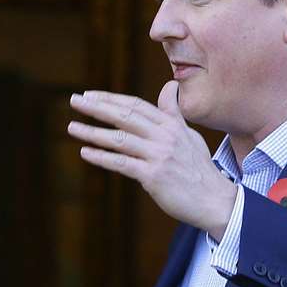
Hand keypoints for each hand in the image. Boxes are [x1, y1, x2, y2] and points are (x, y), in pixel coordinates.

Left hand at [68, 82, 237, 237]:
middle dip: (97, 107)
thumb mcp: (188, 135)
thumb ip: (173, 112)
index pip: (136, 105)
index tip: (89, 94)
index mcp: (171, 125)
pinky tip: (85, 152)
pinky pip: (122, 164)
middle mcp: (165, 137)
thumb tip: (169, 86)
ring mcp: (159, 156)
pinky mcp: (153, 176)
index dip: (111, 98)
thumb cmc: (198, 168)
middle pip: (125, 116)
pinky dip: (102, 157)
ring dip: (92, 132)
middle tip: (75, 100)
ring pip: (119, 139)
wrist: (214, 201)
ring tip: (72, 127)